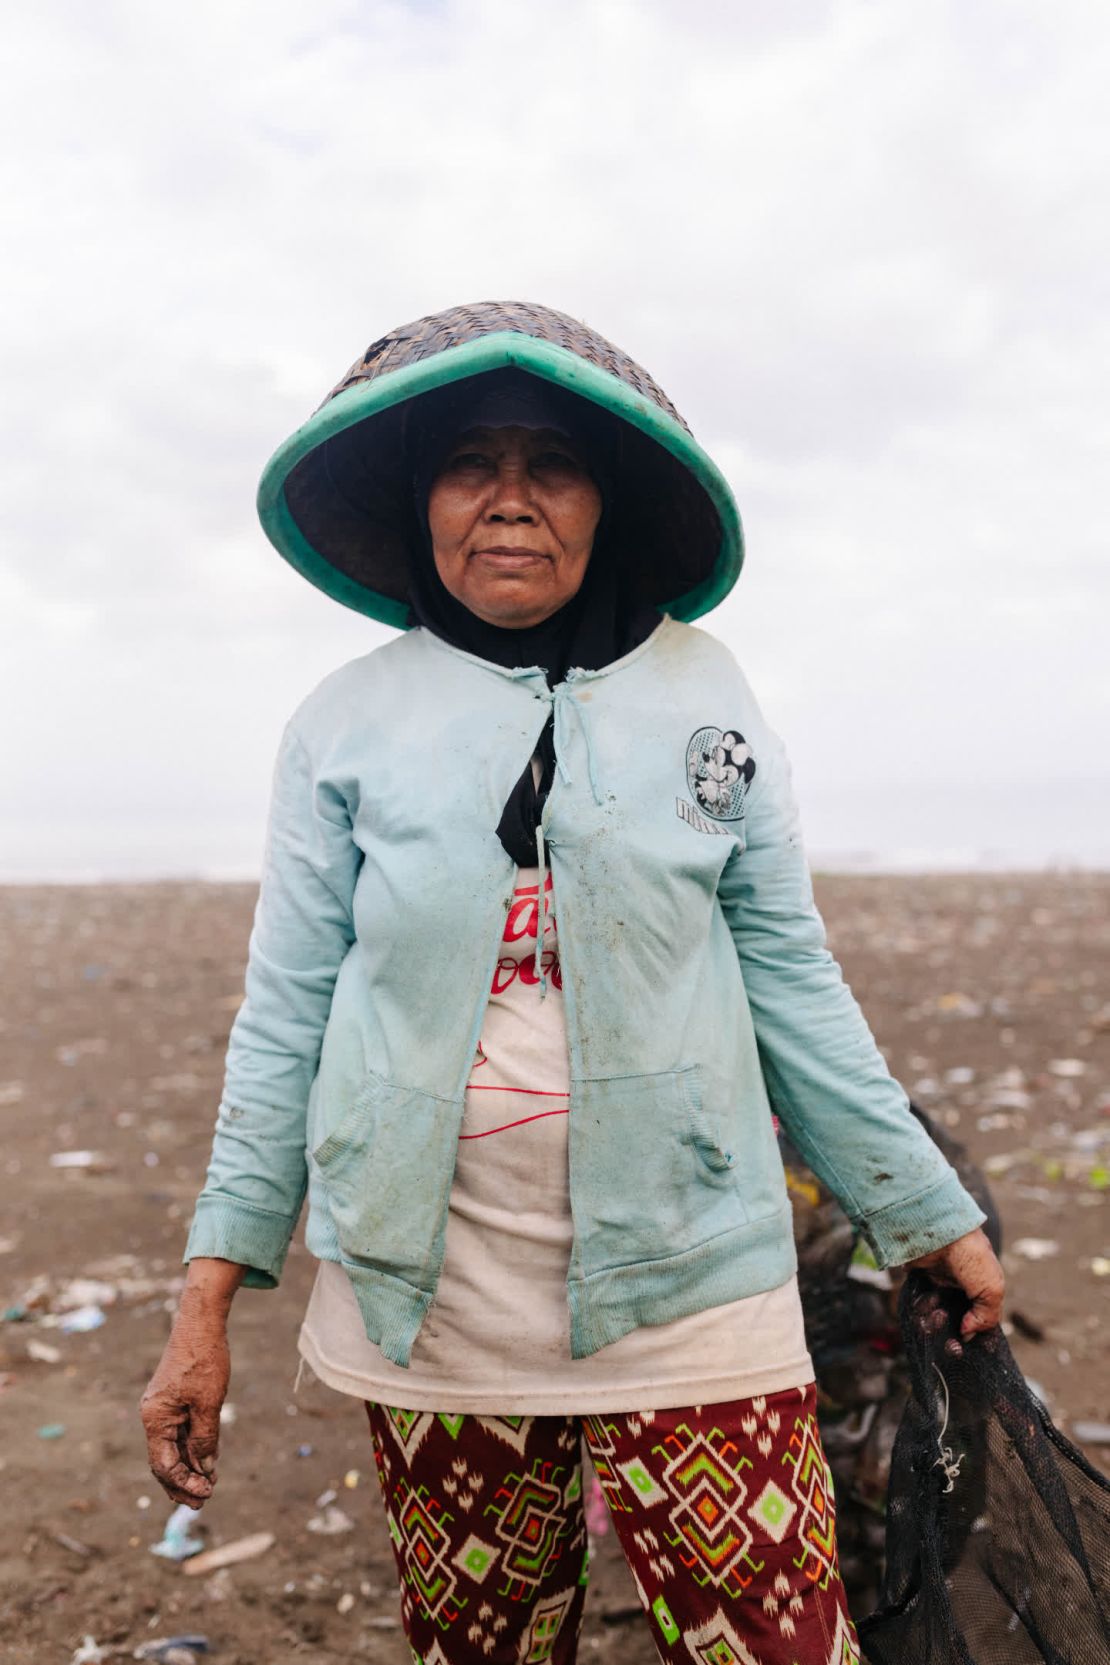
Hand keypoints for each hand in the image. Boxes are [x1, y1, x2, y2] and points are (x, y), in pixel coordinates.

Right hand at [140, 1260, 242, 1507]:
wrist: (201, 1323)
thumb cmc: (204, 1359)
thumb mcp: (209, 1403)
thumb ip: (205, 1438)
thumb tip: (205, 1469)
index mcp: (155, 1419)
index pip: (164, 1464)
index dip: (183, 1483)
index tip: (206, 1494)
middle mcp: (154, 1417)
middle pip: (164, 1461)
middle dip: (182, 1483)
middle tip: (203, 1501)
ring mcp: (163, 1409)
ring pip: (173, 1448)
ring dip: (189, 1468)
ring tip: (206, 1488)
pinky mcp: (174, 1401)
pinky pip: (180, 1433)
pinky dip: (193, 1449)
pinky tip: (208, 1462)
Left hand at [906, 1227, 1004, 1343]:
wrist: (938, 1231)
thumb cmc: (971, 1256)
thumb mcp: (992, 1289)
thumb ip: (986, 1317)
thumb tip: (966, 1334)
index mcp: (981, 1285)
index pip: (979, 1316)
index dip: (974, 1331)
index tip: (965, 1345)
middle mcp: (960, 1284)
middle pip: (955, 1317)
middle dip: (951, 1330)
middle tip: (948, 1343)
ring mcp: (938, 1281)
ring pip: (936, 1313)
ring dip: (934, 1322)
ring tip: (934, 1326)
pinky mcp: (919, 1278)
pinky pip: (918, 1302)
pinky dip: (919, 1311)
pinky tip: (921, 1319)